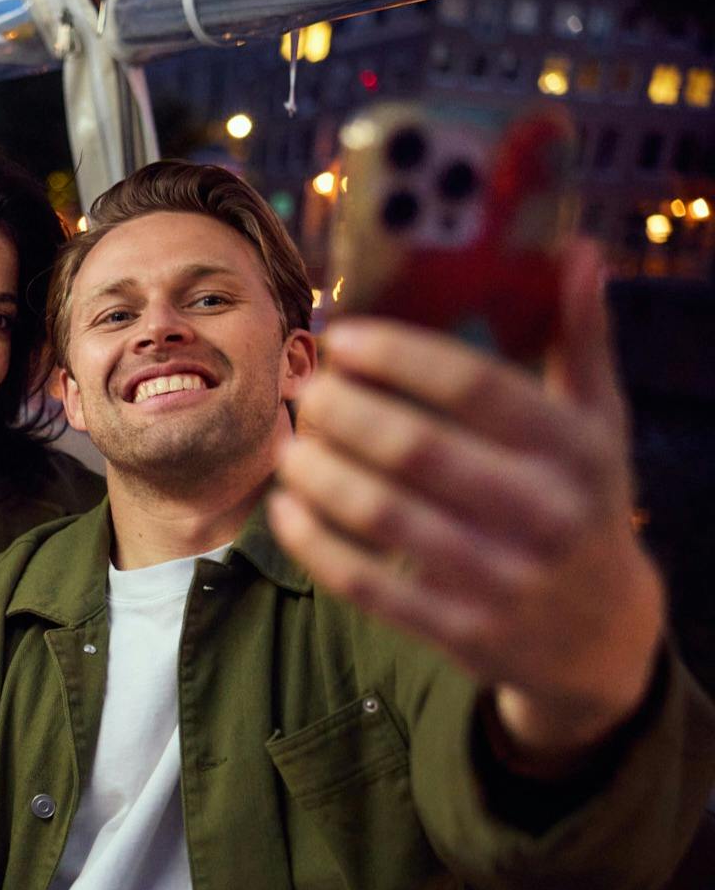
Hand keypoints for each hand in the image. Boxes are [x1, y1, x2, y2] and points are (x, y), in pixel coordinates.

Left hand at [272, 242, 663, 772]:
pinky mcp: (464, 630)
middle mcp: (545, 511)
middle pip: (416, 448)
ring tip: (288, 443)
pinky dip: (317, 543)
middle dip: (343, 413)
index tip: (342, 338)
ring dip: (318, 473)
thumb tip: (576, 253)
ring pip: (384, 516)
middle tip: (305, 391)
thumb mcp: (598, 424)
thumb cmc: (583, 503)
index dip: (396, 355)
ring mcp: (504, 578)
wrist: (602, 637)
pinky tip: (287, 507)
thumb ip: (581, 339)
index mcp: (575, 447)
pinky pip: (370, 584)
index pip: (473, 386)